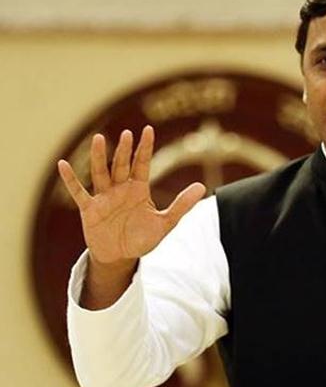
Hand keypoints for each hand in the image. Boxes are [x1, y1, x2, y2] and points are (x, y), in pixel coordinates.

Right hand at [58, 126, 205, 307]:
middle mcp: (120, 189)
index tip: (148, 129)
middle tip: (128, 133)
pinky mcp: (89, 209)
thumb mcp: (165, 223)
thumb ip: (182, 205)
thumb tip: (202, 187)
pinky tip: (62, 164)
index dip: (145, 148)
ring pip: (101, 173)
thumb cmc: (142, 238)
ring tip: (99, 138)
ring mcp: (104, 198)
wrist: (121, 257)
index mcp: (138, 189)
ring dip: (100, 157)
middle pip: (122, 165)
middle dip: (125, 150)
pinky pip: (79, 192)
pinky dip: (71, 179)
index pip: (142, 164)